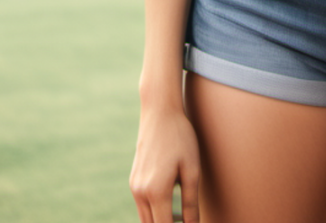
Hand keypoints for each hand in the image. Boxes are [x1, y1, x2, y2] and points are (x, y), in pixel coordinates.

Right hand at [129, 106, 201, 222]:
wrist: (159, 112)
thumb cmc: (180, 138)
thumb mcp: (192, 169)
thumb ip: (191, 203)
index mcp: (156, 192)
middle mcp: (140, 193)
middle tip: (187, 221)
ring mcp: (134, 187)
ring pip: (146, 219)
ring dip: (162, 221)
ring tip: (183, 216)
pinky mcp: (133, 181)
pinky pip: (144, 206)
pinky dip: (156, 212)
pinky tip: (173, 203)